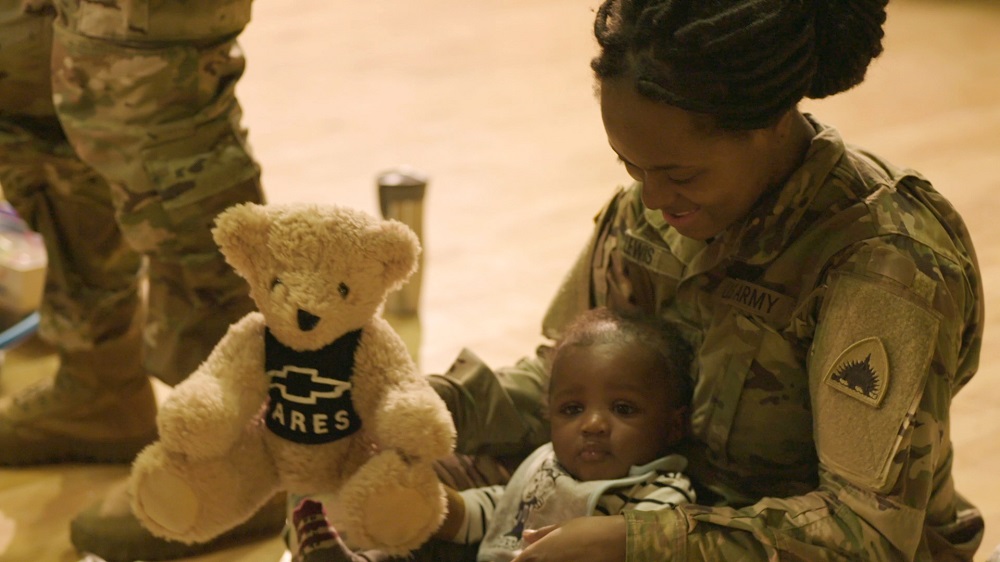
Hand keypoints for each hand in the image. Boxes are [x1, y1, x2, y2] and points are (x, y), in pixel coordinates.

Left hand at [512, 515, 626, 561]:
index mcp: (538, 553)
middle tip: (547, 557)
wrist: (616, 542)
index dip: (520, 561)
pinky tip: (572, 561)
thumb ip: (542, 534)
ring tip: (565, 557)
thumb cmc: (589, 530)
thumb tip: (525, 535)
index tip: (523, 558)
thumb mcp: (564, 528)